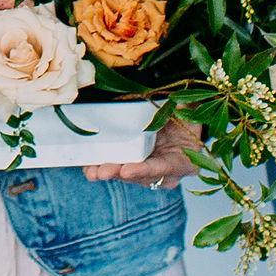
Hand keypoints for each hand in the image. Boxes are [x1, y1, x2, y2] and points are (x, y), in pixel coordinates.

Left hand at [86, 114, 201, 184]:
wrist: (182, 123)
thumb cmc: (185, 117)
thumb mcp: (185, 111)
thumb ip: (181, 109)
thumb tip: (175, 99)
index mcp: (183, 162)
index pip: (163, 168)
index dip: (144, 170)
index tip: (127, 171)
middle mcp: (166, 174)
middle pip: (141, 176)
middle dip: (119, 173)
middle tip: (103, 171)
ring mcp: (149, 172)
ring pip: (127, 175)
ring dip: (109, 172)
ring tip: (92, 171)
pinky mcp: (134, 166)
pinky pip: (119, 169)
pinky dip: (104, 168)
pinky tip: (90, 167)